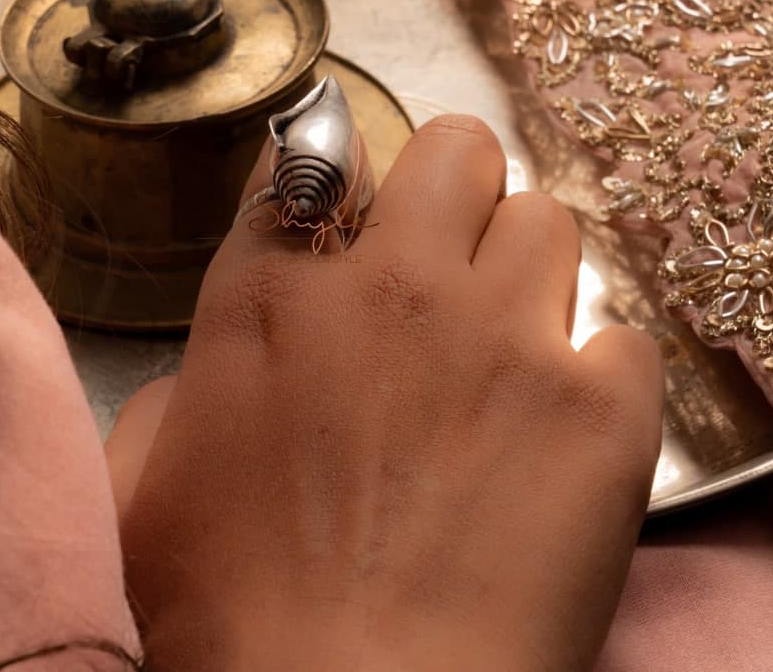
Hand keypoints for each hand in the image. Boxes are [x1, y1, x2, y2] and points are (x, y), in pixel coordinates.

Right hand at [106, 115, 663, 671]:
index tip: (358, 218)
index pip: (318, 159)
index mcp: (274, 298)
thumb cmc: (234, 623)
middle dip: (458, 188)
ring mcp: (509, 336)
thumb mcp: (148, 494)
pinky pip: (625, 338)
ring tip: (515, 349)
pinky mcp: (604, 404)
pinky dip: (601, 375)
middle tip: (455, 256)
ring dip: (529, 271)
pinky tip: (571, 433)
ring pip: (549, 220)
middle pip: (459, 150)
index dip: (343, 181)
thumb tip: (221, 365)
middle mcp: (397, 288)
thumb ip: (184, 392)